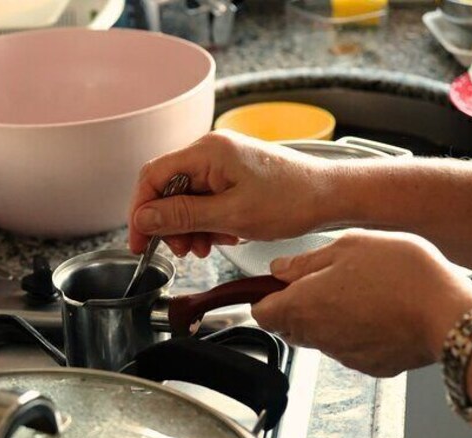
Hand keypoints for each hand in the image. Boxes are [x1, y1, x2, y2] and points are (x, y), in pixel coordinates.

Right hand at [128, 130, 329, 257]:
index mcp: (207, 152)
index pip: (152, 177)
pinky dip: (206, 222)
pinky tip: (221, 238)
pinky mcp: (232, 175)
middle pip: (168, 189)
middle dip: (170, 224)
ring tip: (205, 248)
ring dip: (189, 227)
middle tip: (181, 251)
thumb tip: (144, 219)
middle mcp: (210, 152)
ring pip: (185, 198)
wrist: (331, 196)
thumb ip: (182, 216)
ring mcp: (222, 163)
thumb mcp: (231, 215)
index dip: (140, 211)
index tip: (140, 241)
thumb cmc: (292, 200)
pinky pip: (205, 199)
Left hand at [251, 231, 471, 376]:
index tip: (279, 286)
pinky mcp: (369, 366)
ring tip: (360, 293)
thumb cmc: (401, 274)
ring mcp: (343, 355)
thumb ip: (306, 261)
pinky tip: (379, 313)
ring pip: (320, 338)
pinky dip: (357, 334)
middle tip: (326, 282)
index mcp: (302, 306)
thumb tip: (280, 269)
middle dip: (298, 307)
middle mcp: (317, 336)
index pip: (261, 313)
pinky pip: (351, 349)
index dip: (266, 298)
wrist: (448, 313)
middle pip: (290, 327)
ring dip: (329, 319)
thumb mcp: (348, 247)